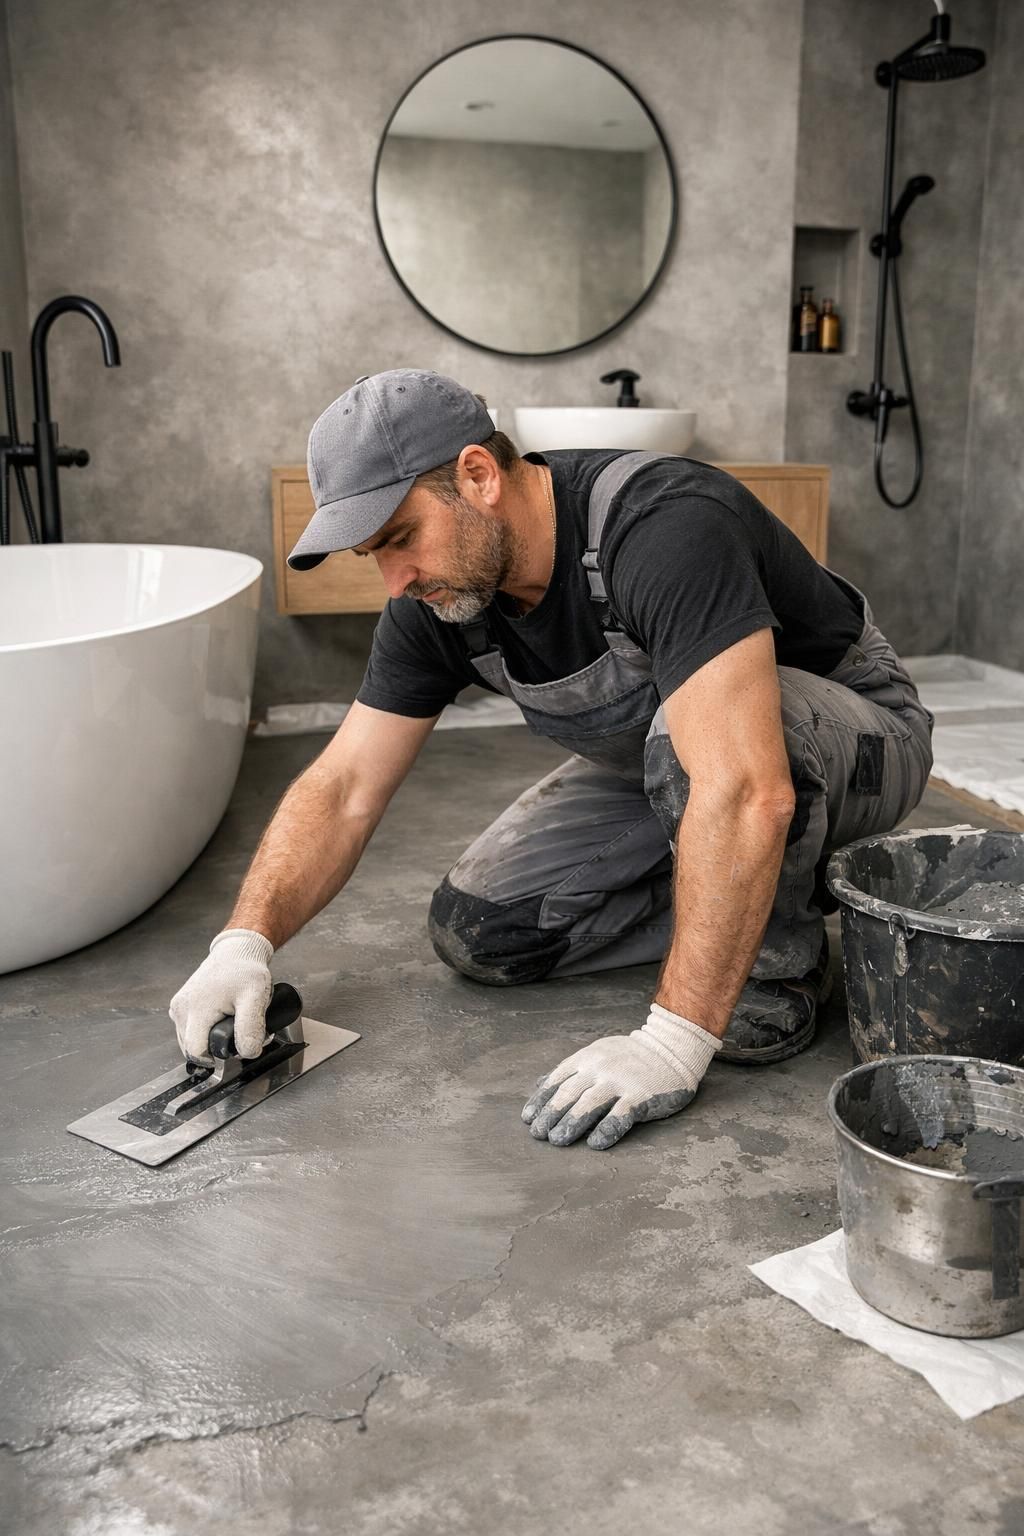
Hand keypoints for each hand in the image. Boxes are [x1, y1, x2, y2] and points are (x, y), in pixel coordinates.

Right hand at [169, 929, 274, 1060]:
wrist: (237, 951)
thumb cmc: (245, 970)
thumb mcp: (255, 998)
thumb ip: (251, 1027)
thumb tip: (248, 1052)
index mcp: (196, 1009)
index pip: (197, 1052)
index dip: (217, 1056)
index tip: (234, 1047)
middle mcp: (181, 1008)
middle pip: (192, 1048)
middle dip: (214, 1047)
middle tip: (235, 1029)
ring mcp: (178, 1006)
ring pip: (190, 1040)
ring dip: (209, 1039)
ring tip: (228, 1020)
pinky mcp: (180, 1004)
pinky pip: (189, 1029)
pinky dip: (203, 1029)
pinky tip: (219, 1017)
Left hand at [522, 1003, 720, 1150]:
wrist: (672, 1048)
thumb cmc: (630, 1056)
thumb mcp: (597, 1053)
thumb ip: (571, 1069)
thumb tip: (539, 1085)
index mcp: (588, 1059)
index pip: (557, 1080)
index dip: (540, 1101)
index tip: (528, 1119)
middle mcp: (601, 1068)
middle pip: (569, 1094)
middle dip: (550, 1115)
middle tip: (538, 1135)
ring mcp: (621, 1082)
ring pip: (589, 1105)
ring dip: (571, 1124)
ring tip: (557, 1141)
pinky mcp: (641, 1096)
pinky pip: (620, 1116)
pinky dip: (606, 1130)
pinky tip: (595, 1144)